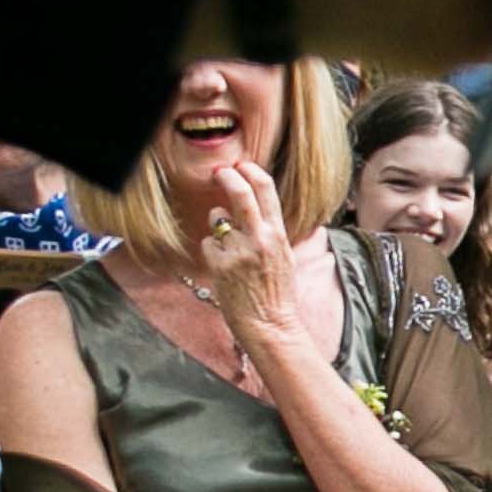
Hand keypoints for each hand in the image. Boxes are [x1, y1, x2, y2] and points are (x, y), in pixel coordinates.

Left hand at [194, 161, 302, 353]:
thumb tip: (255, 208)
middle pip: (240, 193)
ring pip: (217, 217)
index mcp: (278, 234)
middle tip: (219, 171)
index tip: (241, 165)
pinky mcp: (220, 265)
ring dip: (218, 225)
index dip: (251, 171)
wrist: (271, 325)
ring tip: (229, 246)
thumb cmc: (277, 294)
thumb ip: (270, 231)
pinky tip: (224, 267)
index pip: (266, 190)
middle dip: (227, 176)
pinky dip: (212, 251)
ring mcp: (238, 251)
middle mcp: (259, 239)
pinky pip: (208, 243)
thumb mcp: (284, 256)